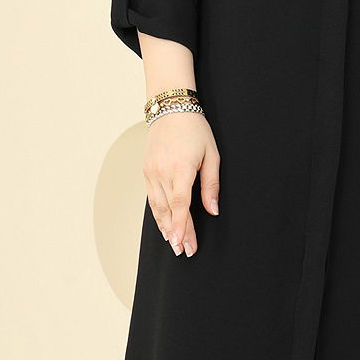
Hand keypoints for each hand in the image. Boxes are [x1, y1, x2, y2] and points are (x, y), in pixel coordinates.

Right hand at [143, 111, 220, 257]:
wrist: (170, 108)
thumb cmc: (194, 129)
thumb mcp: (211, 153)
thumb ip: (211, 184)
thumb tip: (213, 209)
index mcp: (181, 167)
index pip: (180, 203)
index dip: (181, 226)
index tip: (182, 243)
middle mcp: (162, 172)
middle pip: (168, 210)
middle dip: (176, 233)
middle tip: (184, 251)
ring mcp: (151, 172)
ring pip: (157, 207)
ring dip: (165, 227)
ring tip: (174, 244)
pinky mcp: (146, 171)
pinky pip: (151, 198)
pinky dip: (158, 214)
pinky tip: (164, 225)